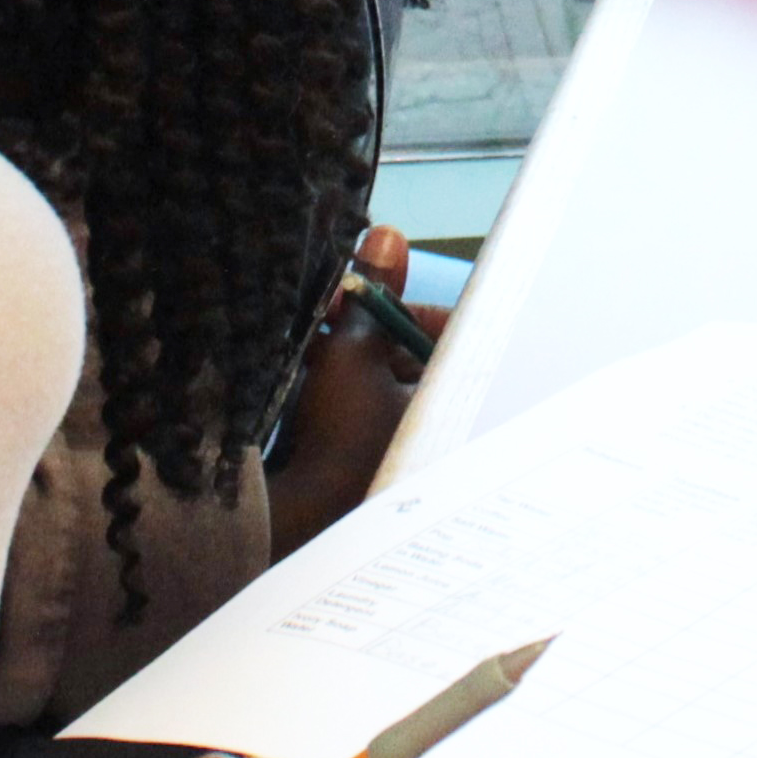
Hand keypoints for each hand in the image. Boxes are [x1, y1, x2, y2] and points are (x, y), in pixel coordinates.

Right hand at [267, 229, 434, 552]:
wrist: (295, 524)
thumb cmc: (341, 436)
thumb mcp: (352, 354)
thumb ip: (372, 295)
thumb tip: (388, 233)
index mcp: (461, 405)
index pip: (458, 338)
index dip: (411, 310)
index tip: (374, 300)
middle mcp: (447, 432)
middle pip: (418, 361)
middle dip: (375, 334)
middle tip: (336, 318)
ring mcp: (411, 456)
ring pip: (388, 388)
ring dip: (355, 363)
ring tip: (316, 349)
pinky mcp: (375, 473)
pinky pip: (369, 419)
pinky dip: (345, 398)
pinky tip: (309, 386)